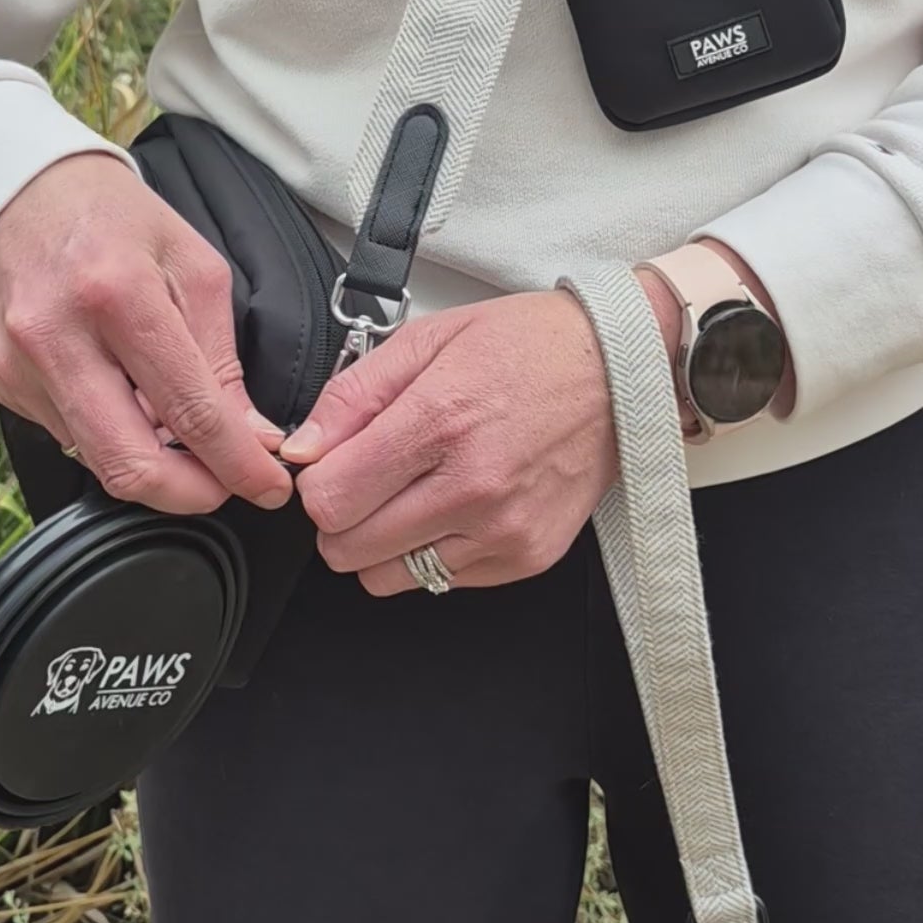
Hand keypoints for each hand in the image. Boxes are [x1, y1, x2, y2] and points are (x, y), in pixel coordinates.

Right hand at [0, 153, 292, 514]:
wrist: (16, 193)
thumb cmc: (113, 219)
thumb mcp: (192, 265)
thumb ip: (222, 357)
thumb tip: (252, 435)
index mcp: (118, 294)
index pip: (188, 410)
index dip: (238, 464)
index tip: (270, 485)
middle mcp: (57, 337)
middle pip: (129, 463)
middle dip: (192, 493)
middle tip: (228, 484)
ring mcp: (20, 366)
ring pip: (99, 461)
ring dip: (154, 465)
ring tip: (185, 435)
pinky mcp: (3, 384)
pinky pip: (71, 437)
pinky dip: (114, 435)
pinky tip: (132, 403)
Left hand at [280, 290, 617, 595]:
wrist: (620, 370)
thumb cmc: (528, 346)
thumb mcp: (429, 340)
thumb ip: (354, 395)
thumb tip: (302, 449)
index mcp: (440, 421)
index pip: (330, 498)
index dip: (318, 482)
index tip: (333, 464)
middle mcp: (472, 485)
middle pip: (348, 548)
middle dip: (343, 516)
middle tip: (371, 479)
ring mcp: (503, 530)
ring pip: (387, 578)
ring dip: (383, 543)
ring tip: (415, 492)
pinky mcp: (527, 557)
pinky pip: (441, 582)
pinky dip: (433, 552)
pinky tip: (456, 505)